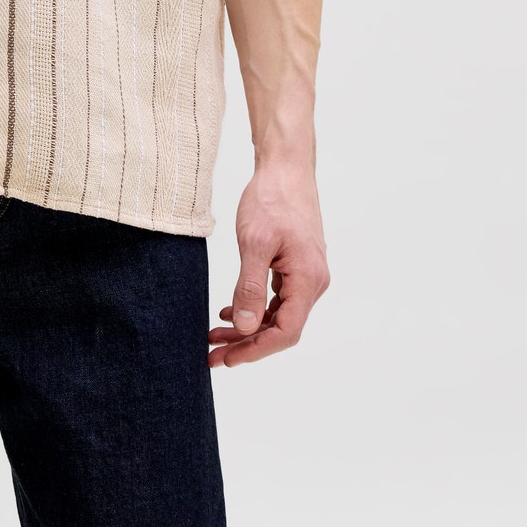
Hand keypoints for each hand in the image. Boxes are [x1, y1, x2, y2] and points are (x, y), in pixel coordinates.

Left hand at [207, 165, 329, 366]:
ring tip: (214, 335)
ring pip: (278, 314)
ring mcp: (307, 274)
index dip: (256, 351)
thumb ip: (250, 288)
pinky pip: (278, 298)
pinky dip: (255, 308)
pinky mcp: (297, 265)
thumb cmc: (272, 198)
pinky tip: (230, 310)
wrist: (285, 167)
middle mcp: (314, 282)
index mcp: (308, 280)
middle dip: (247, 344)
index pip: (285, 332)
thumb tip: (246, 329)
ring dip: (248, 328)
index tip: (227, 359)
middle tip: (213, 355)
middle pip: (281, 328)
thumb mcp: (254, 243)